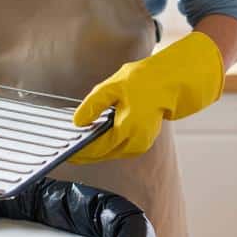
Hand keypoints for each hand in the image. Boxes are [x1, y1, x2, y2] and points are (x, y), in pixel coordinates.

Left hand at [70, 32, 223, 163]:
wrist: (170, 82)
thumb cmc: (144, 81)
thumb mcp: (112, 87)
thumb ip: (93, 105)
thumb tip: (78, 122)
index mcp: (128, 129)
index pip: (97, 147)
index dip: (80, 151)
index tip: (66, 152)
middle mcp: (135, 142)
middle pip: (103, 154)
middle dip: (85, 154)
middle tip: (68, 152)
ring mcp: (140, 144)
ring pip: (111, 153)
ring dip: (96, 151)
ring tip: (78, 146)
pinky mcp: (141, 142)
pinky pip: (119, 148)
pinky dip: (106, 146)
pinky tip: (95, 140)